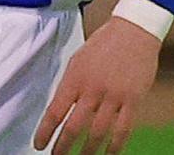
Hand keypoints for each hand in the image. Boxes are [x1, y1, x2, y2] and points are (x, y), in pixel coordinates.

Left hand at [35, 17, 160, 154]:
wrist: (134, 30)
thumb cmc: (104, 44)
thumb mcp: (78, 60)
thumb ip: (70, 85)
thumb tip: (60, 111)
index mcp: (75, 77)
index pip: (55, 111)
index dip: (45, 131)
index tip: (39, 144)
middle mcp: (93, 88)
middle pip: (74, 126)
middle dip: (63, 147)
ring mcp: (114, 95)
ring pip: (98, 132)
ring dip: (87, 150)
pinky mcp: (133, 100)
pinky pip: (123, 129)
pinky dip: (114, 146)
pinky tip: (108, 154)